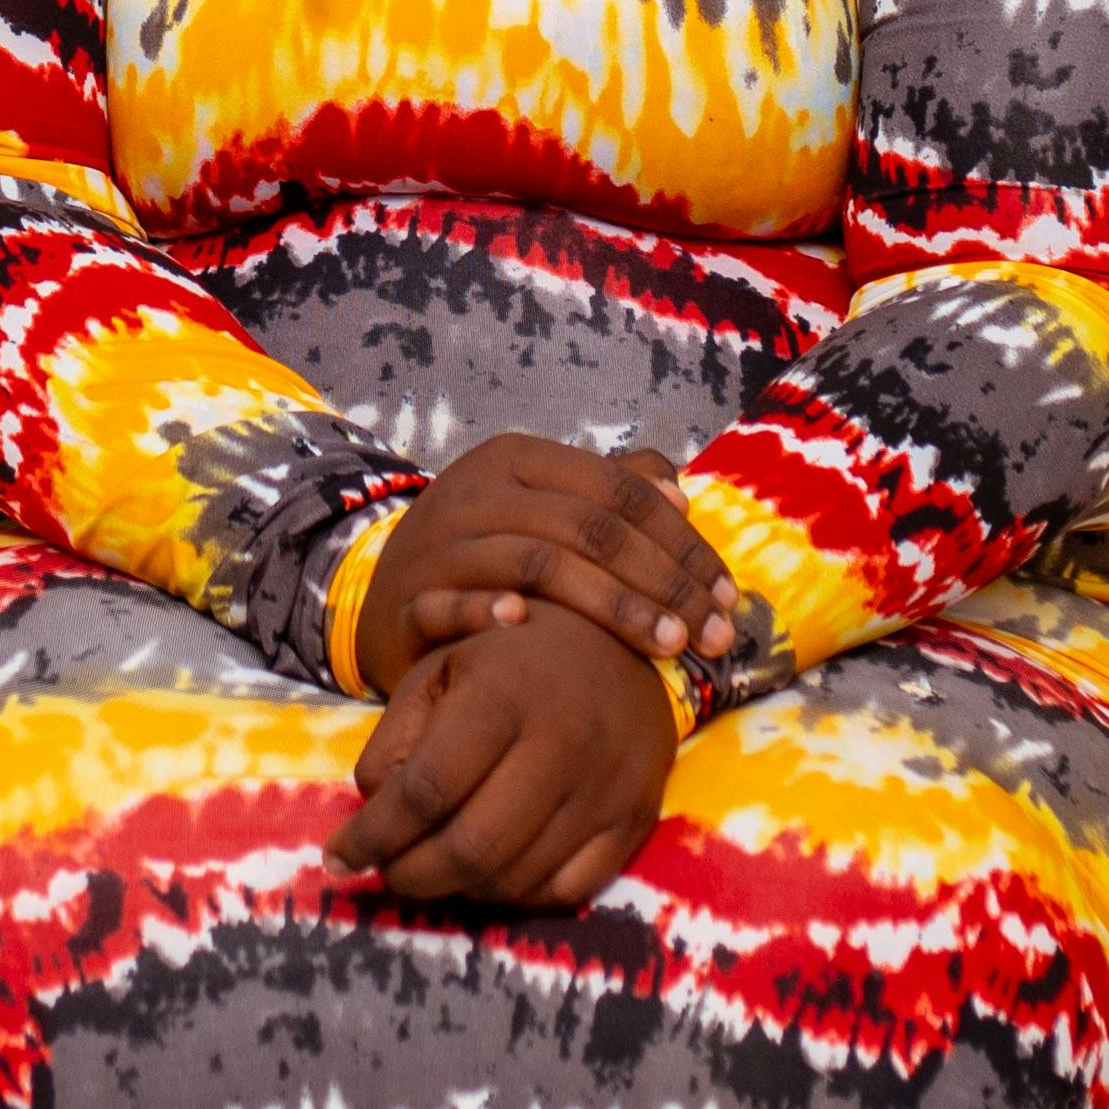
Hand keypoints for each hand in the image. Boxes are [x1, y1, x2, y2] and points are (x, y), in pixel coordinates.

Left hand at [330, 603, 673, 907]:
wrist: (623, 641)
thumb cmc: (513, 654)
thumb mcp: (441, 667)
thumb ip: (397, 735)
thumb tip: (372, 809)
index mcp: (503, 695)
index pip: (426, 790)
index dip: (373, 835)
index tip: (337, 859)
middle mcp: (562, 742)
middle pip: (470, 848)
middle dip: (410, 875)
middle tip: (386, 873)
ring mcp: (605, 787)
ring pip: (514, 879)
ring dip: (459, 889)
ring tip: (434, 866)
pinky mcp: (635, 820)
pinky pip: (566, 892)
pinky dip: (517, 894)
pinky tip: (493, 871)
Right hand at [355, 436, 746, 688]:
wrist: (379, 594)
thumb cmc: (481, 553)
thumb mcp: (538, 508)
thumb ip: (607, 492)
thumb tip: (676, 492)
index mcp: (519, 460)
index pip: (620, 492)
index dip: (683, 543)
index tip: (728, 597)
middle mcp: (479, 492)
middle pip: (590, 528)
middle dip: (664, 583)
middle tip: (716, 636)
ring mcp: (440, 544)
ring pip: (538, 563)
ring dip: (612, 607)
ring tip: (668, 648)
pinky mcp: (407, 600)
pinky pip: (451, 603)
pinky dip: (490, 612)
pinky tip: (529, 628)